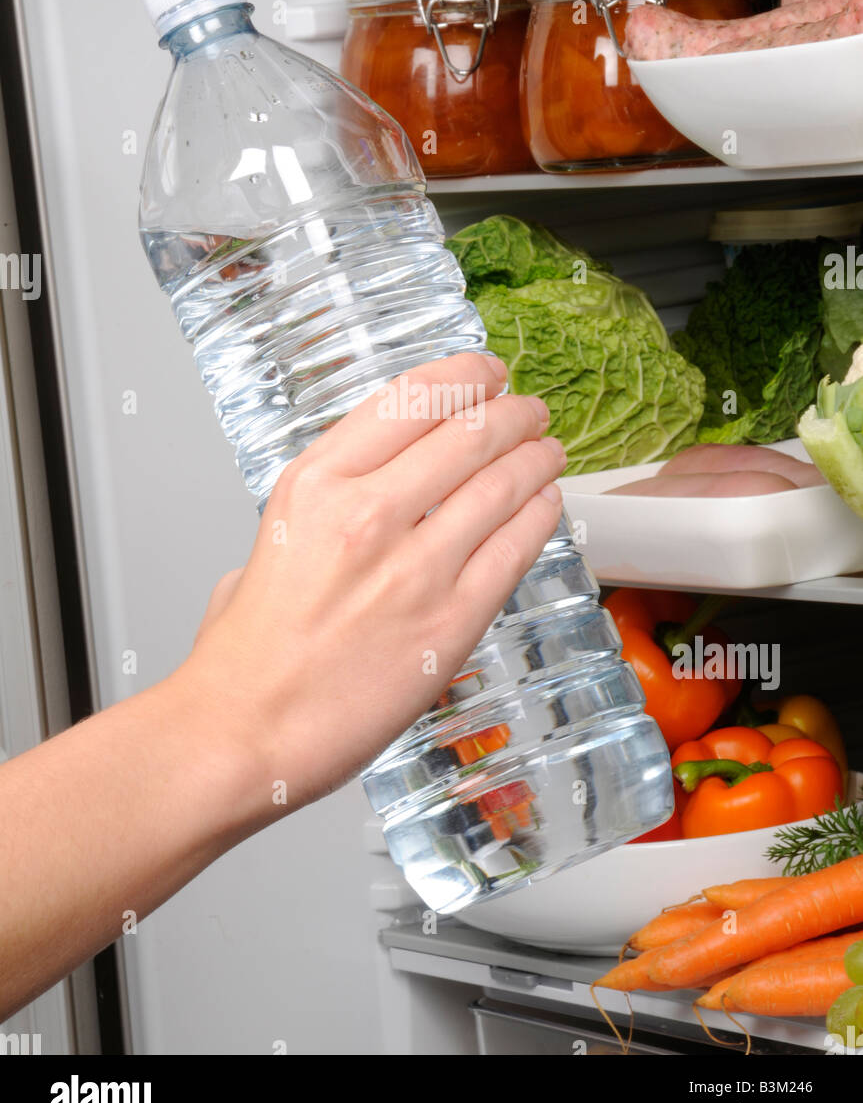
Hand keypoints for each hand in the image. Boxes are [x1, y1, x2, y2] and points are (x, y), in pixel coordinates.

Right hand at [189, 352, 564, 814]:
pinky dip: (540, 516)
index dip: (462, 376)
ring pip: (500, 484)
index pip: (410, 398)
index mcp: (316, 482)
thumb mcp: (264, 544)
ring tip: (549, 450)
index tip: (485, 372)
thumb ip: (314, 515)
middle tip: (529, 411)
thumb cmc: (246, 654)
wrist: (245, 730)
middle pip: (466, 432)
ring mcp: (416, 565)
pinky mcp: (452, 619)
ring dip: (536, 458)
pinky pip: (515, 549)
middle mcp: (368, 510)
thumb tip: (341, 513)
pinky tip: (548, 503)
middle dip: (511, 413)